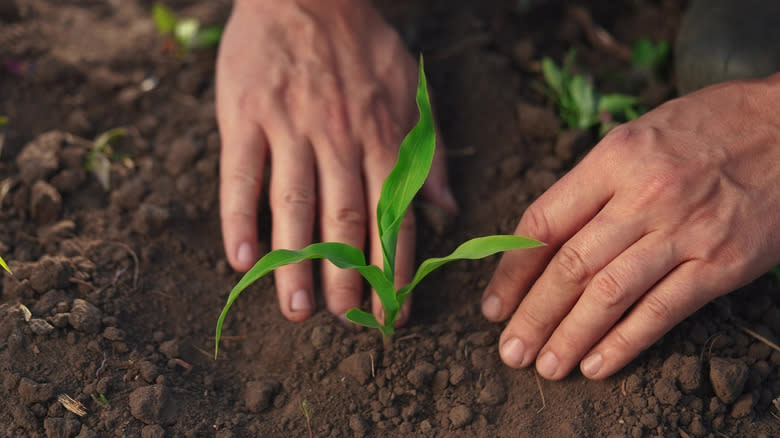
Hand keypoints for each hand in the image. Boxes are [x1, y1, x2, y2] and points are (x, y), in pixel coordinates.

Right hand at [217, 0, 455, 322]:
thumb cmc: (362, 45)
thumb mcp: (411, 90)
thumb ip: (430, 151)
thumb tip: (447, 209)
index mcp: (383, 136)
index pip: (393, 215)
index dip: (395, 268)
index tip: (394, 312)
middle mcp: (340, 138)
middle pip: (345, 219)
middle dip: (347, 277)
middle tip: (345, 322)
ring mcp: (290, 126)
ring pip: (295, 205)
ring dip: (296, 262)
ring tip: (296, 310)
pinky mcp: (245, 115)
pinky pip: (241, 175)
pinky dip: (240, 219)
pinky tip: (241, 260)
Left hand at [482, 74, 779, 379]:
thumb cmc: (708, 127)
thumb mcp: (638, 136)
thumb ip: (592, 184)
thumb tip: (544, 238)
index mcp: (614, 158)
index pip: (544, 223)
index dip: (512, 270)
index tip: (494, 304)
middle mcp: (645, 195)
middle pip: (571, 265)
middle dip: (533, 314)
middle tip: (510, 349)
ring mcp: (686, 232)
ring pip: (610, 294)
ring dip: (570, 336)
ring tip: (545, 366)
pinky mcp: (723, 263)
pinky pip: (663, 311)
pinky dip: (626, 342)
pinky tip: (597, 364)